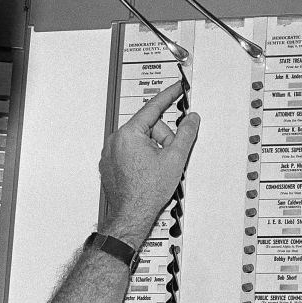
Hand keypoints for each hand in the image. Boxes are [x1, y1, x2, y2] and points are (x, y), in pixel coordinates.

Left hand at [97, 80, 200, 245]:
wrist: (131, 215)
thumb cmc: (147, 192)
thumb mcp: (175, 159)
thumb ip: (186, 134)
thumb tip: (191, 120)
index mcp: (129, 134)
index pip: (153, 107)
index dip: (169, 96)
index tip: (177, 87)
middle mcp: (115, 140)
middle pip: (148, 127)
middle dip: (162, 140)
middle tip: (168, 158)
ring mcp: (110, 153)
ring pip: (140, 141)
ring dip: (153, 151)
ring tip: (156, 170)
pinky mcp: (110, 164)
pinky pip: (130, 152)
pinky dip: (142, 158)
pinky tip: (147, 174)